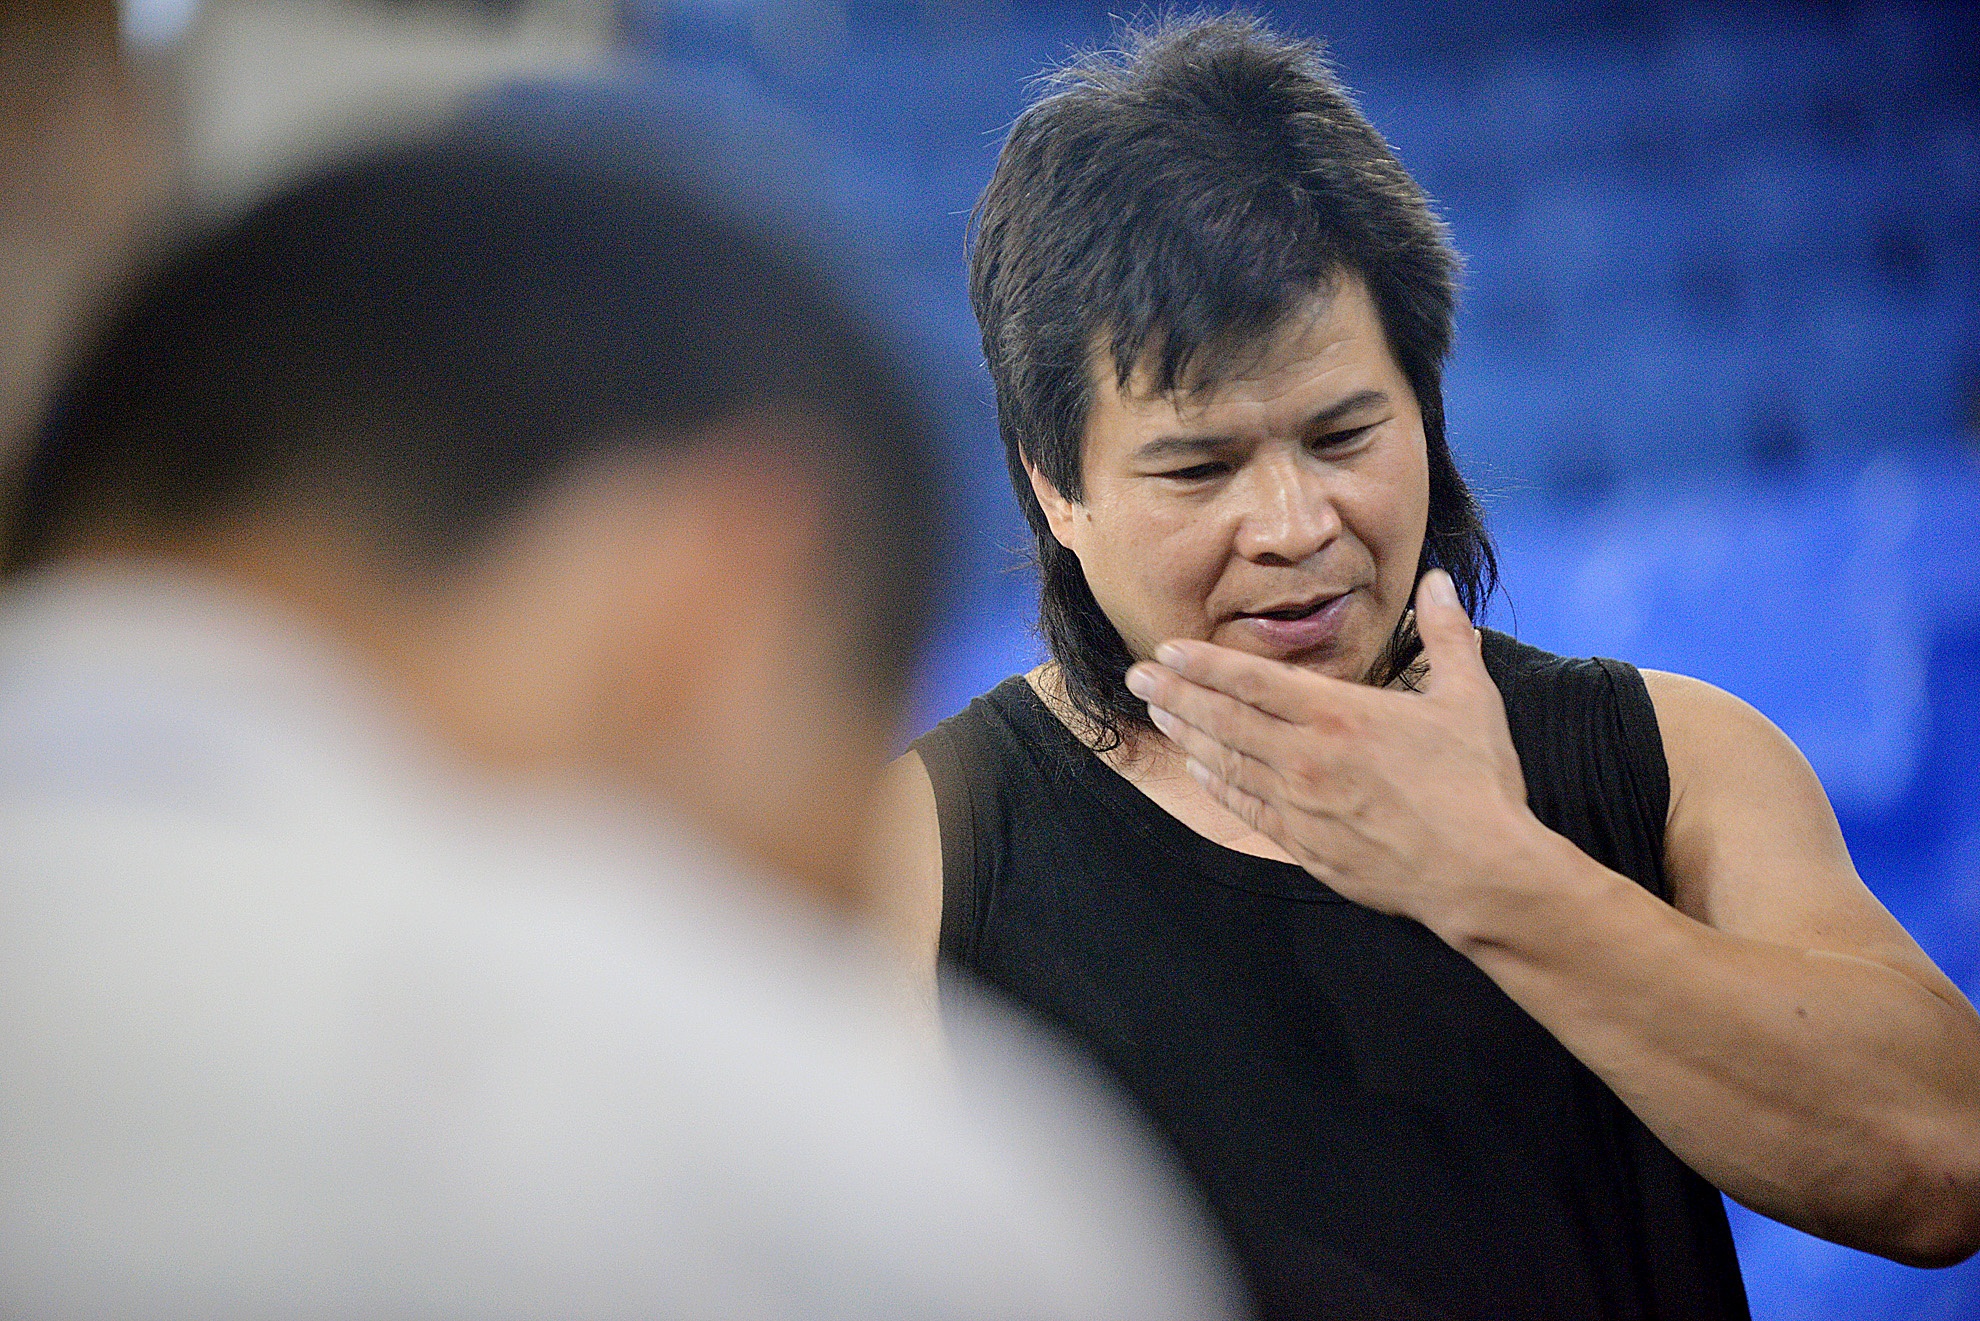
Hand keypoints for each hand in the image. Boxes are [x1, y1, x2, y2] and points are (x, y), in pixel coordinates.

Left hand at [1124, 571, 1541, 935]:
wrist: (1479, 873)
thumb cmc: (1477, 785)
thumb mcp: (1469, 699)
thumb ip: (1447, 634)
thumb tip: (1436, 580)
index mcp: (1339, 716)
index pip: (1251, 680)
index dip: (1202, 664)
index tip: (1166, 651)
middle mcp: (1306, 758)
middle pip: (1223, 719)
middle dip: (1174, 694)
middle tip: (1136, 677)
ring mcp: (1300, 805)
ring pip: (1226, 763)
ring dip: (1186, 736)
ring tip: (1156, 714)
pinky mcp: (1305, 846)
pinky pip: (1247, 809)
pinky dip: (1216, 786)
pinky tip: (1197, 771)